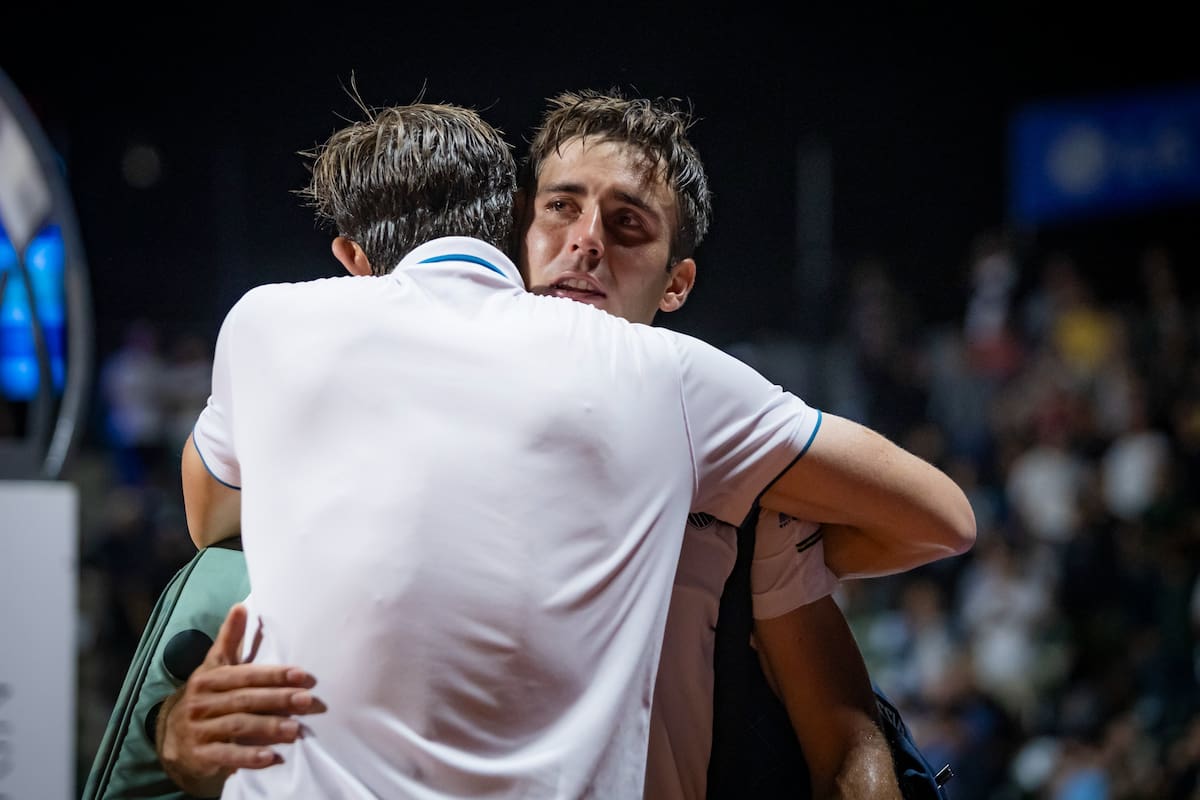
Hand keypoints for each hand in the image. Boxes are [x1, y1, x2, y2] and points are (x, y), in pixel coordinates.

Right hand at [156, 603, 325, 795]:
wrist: (173, 736)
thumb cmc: (206, 694)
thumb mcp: (214, 666)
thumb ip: (229, 639)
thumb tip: (241, 606)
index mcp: (208, 679)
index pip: (245, 676)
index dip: (274, 675)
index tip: (302, 675)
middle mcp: (202, 703)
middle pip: (244, 701)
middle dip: (278, 700)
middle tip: (307, 701)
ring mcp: (200, 730)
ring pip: (238, 727)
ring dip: (268, 728)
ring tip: (296, 729)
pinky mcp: (202, 755)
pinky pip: (227, 756)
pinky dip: (250, 757)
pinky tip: (272, 757)